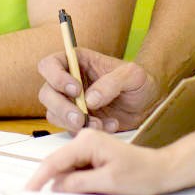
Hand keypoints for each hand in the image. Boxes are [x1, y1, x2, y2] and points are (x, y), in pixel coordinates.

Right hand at [25, 128, 177, 194]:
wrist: (161, 170)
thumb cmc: (141, 174)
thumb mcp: (109, 182)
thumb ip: (80, 183)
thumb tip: (56, 187)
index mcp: (87, 141)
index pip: (54, 161)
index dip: (39, 179)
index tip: (27, 194)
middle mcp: (84, 140)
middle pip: (58, 165)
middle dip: (53, 184)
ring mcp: (87, 147)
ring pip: (66, 170)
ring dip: (67, 186)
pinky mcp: (92, 156)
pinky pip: (76, 172)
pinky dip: (75, 184)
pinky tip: (84, 194)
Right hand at [36, 48, 160, 132]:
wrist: (148, 104)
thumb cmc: (139, 82)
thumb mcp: (132, 75)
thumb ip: (112, 83)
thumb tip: (90, 99)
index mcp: (77, 62)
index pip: (50, 65)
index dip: (56, 77)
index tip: (76, 90)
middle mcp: (69, 81)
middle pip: (46, 93)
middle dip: (61, 108)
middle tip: (80, 117)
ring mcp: (71, 103)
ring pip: (53, 114)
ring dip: (73, 123)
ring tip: (99, 124)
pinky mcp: (78, 121)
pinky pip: (71, 130)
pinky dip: (87, 131)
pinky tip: (109, 126)